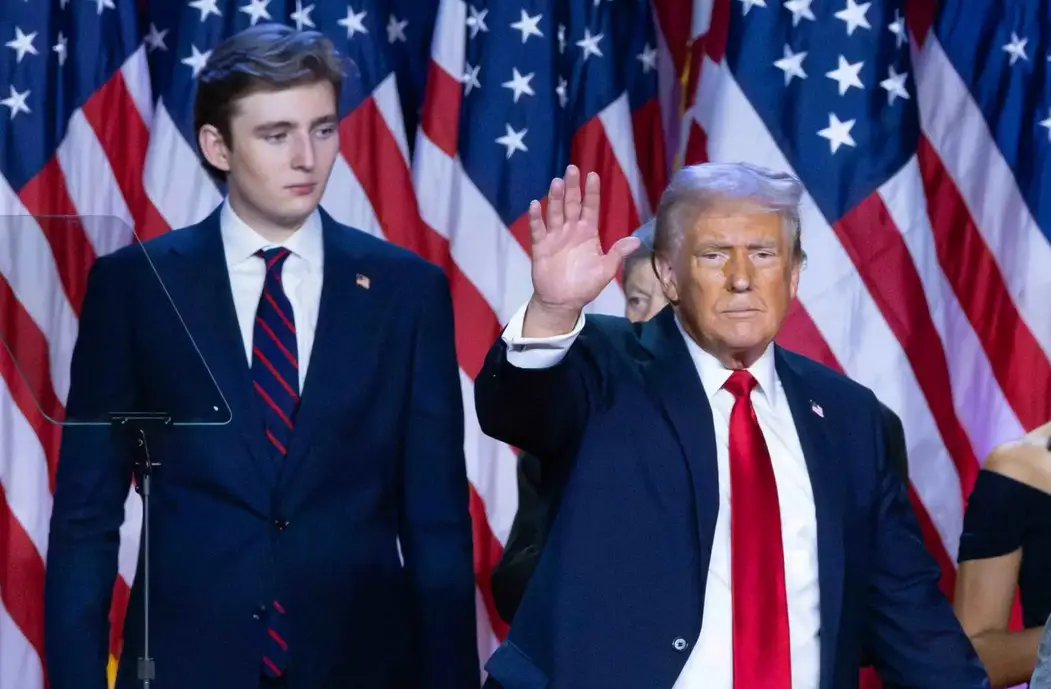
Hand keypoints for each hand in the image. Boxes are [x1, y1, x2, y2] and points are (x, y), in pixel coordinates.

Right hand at [526, 166, 639, 323]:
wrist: (563, 301)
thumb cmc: (585, 285)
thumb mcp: (605, 270)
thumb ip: (617, 253)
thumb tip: (637, 240)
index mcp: (588, 233)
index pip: (590, 208)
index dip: (592, 192)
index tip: (593, 175)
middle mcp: (571, 230)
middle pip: (571, 204)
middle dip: (572, 187)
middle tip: (572, 169)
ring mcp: (555, 236)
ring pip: (555, 212)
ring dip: (555, 198)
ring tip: (556, 183)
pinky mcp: (540, 246)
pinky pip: (538, 229)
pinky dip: (536, 218)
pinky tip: (536, 205)